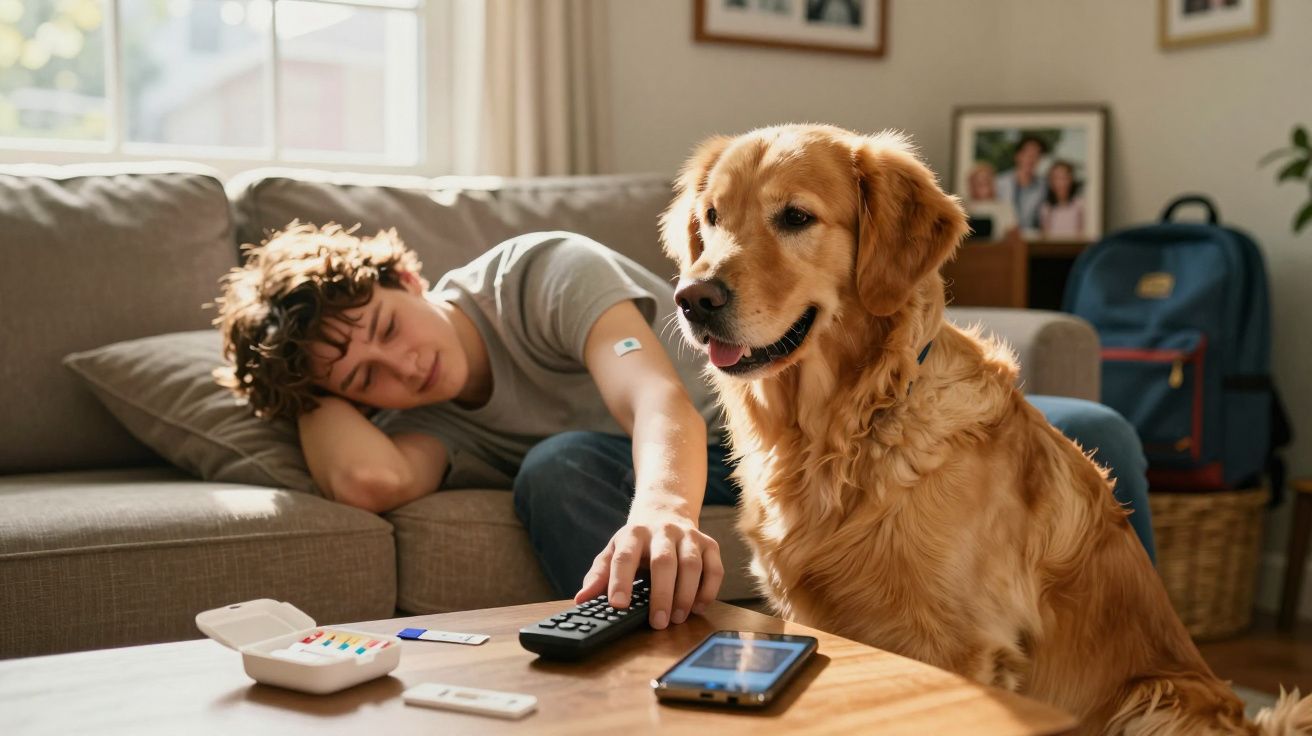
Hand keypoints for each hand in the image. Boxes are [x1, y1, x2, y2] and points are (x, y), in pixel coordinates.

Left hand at [574, 512, 723, 628]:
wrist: (665, 513)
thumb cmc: (637, 542)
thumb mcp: (613, 552)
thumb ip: (599, 575)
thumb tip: (582, 599)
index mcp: (634, 534)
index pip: (625, 557)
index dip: (620, 581)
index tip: (617, 605)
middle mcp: (663, 531)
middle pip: (663, 561)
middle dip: (661, 594)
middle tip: (658, 623)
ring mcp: (689, 536)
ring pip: (691, 564)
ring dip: (686, 594)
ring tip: (678, 618)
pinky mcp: (709, 544)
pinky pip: (714, 568)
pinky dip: (708, 590)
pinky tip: (697, 607)